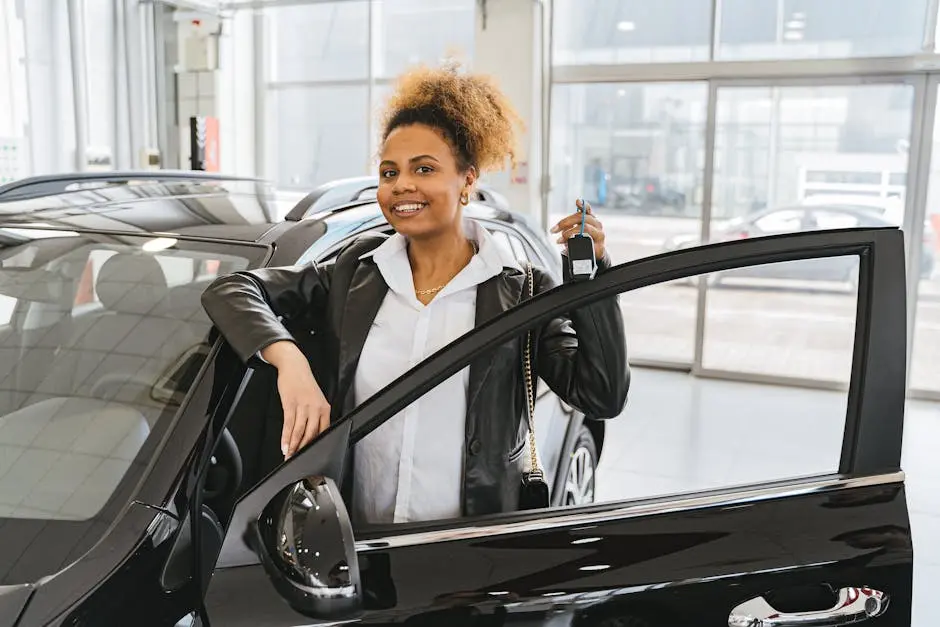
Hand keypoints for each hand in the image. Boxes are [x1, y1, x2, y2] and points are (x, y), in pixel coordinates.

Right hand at [263, 341, 330, 458]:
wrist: (295, 366)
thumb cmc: (304, 384)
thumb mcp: (315, 399)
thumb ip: (316, 415)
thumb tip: (311, 434)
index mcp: (325, 408)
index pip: (323, 431)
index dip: (316, 445)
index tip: (310, 455)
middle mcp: (316, 408)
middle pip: (311, 434)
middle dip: (303, 449)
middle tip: (297, 459)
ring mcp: (303, 406)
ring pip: (300, 431)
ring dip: (293, 446)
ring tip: (289, 456)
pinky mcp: (291, 403)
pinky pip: (289, 424)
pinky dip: (286, 437)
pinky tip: (284, 445)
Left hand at [550, 199, 606, 258]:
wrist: (594, 257)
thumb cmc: (583, 242)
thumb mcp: (575, 233)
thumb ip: (568, 227)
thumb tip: (558, 229)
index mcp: (590, 219)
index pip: (587, 209)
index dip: (582, 205)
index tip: (577, 201)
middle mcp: (597, 224)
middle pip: (582, 217)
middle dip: (565, 222)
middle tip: (554, 230)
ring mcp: (599, 234)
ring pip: (585, 227)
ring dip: (570, 232)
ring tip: (560, 239)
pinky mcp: (600, 246)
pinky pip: (588, 241)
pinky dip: (577, 242)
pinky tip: (569, 246)